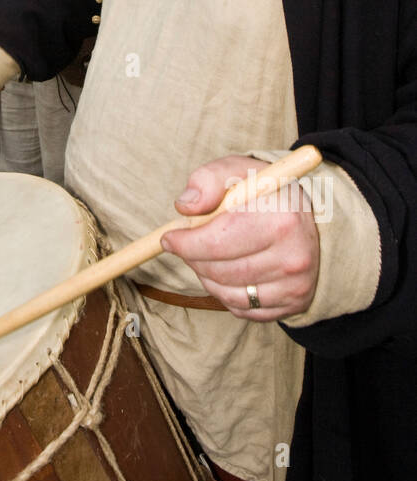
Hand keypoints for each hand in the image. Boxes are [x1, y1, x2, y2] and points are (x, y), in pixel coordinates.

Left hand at [160, 155, 319, 320]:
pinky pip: (242, 309)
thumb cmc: (265, 193)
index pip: (219, 241)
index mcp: (282, 217)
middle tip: (185, 246)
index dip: (186, 242)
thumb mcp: (238, 171)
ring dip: (206, 276)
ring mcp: (296, 285)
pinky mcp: (293, 304)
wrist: (312, 220)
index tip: (169, 238)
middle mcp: (294, 255)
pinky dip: (225, 293)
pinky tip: (228, 271)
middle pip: (220, 270)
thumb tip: (185, 206)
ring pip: (227, 293)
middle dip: (193, 258)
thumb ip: (208, 180)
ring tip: (207, 255)